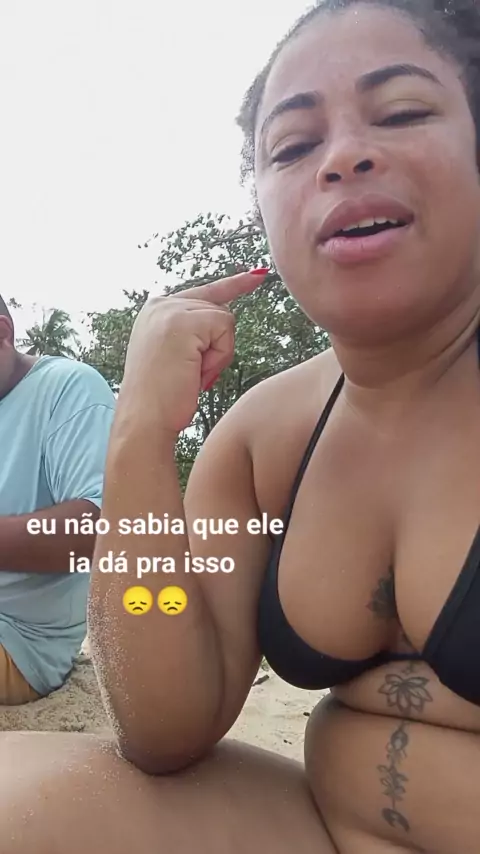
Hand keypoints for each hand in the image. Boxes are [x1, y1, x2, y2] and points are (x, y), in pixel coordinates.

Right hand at [120, 269, 267, 434]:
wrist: (145, 419)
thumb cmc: (162, 398)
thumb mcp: (176, 355)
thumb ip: (194, 332)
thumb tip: (223, 317)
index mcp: (156, 310)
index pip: (205, 292)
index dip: (234, 285)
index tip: (257, 275)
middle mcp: (160, 304)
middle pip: (219, 309)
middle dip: (217, 346)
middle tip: (193, 372)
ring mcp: (169, 311)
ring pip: (224, 319)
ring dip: (218, 353)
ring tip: (192, 373)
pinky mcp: (182, 323)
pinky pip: (224, 329)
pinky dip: (219, 356)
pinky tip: (196, 371)